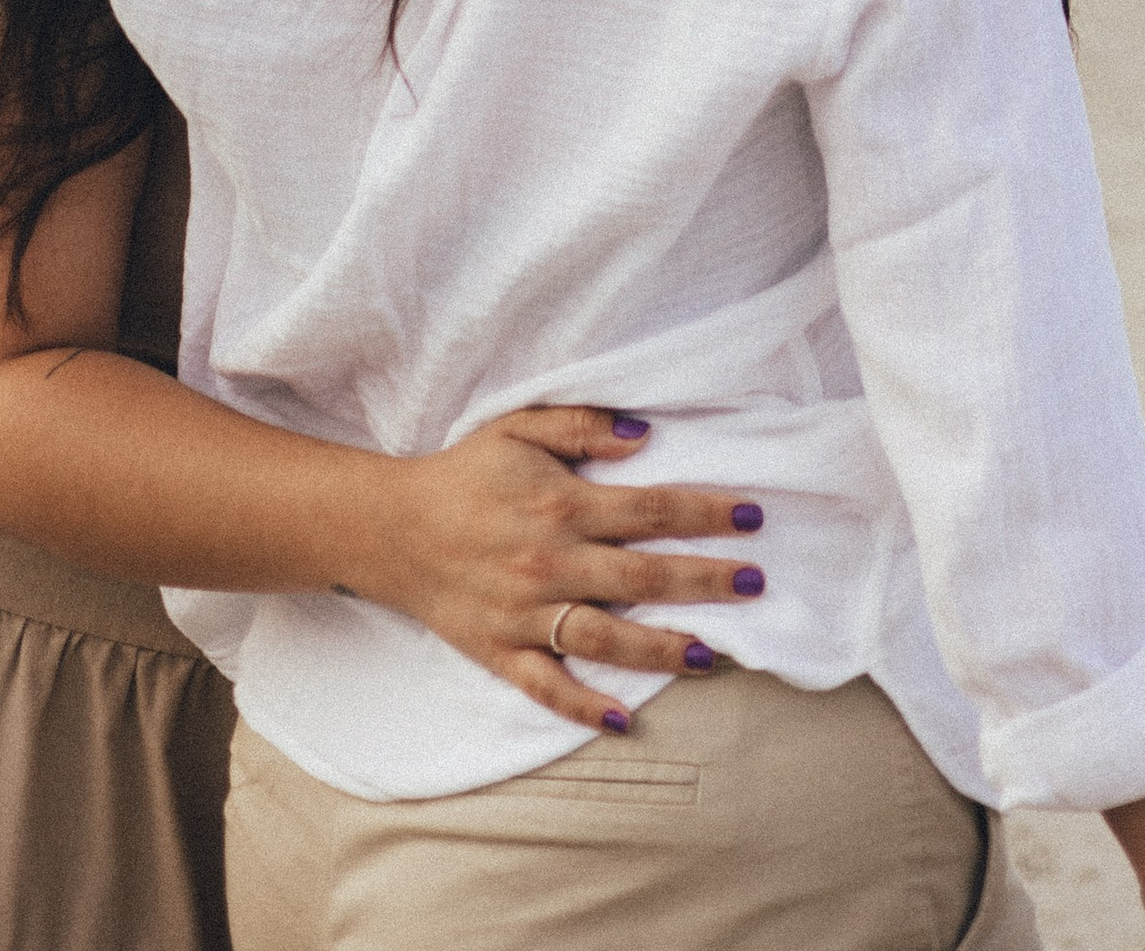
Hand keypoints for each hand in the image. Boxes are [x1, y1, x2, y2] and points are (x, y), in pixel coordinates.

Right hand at [337, 405, 766, 733]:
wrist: (390, 527)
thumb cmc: (464, 472)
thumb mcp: (519, 428)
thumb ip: (583, 426)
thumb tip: (644, 435)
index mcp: (561, 505)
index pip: (651, 510)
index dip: (705, 512)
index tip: (751, 516)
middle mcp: (550, 563)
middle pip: (642, 576)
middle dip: (704, 580)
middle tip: (755, 583)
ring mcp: (526, 614)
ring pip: (605, 637)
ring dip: (661, 647)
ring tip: (711, 655)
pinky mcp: (501, 651)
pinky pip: (546, 686)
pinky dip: (583, 705)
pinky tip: (623, 717)